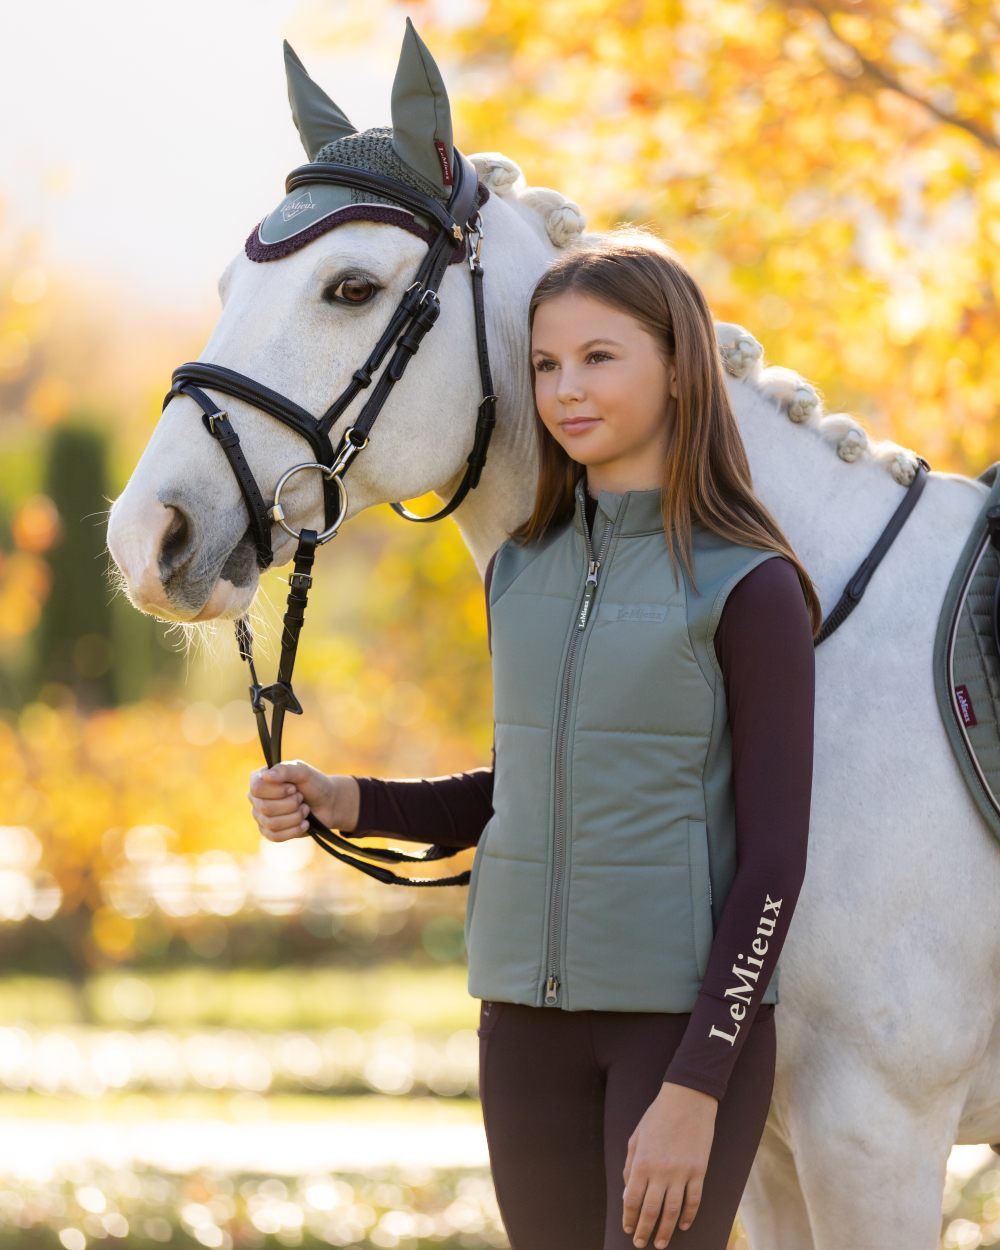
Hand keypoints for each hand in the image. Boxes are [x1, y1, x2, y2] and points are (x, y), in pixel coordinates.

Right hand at [247, 760, 358, 840]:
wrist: (328, 804)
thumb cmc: (314, 784)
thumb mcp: (303, 772)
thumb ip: (285, 769)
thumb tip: (266, 775)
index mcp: (260, 779)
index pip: (257, 788)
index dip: (278, 791)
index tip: (294, 788)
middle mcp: (256, 798)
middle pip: (265, 808)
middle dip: (291, 804)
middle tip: (301, 798)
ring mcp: (261, 816)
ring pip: (272, 823)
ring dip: (295, 816)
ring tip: (305, 809)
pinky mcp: (270, 832)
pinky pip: (276, 836)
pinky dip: (294, 830)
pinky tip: (304, 823)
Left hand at [622, 1080, 717, 1246]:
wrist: (687, 1099)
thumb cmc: (658, 1116)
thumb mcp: (636, 1137)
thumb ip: (630, 1166)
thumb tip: (628, 1191)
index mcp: (642, 1162)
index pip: (632, 1199)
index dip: (629, 1217)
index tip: (627, 1228)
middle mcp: (660, 1171)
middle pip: (651, 1211)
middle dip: (644, 1230)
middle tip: (640, 1244)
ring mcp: (681, 1172)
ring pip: (672, 1211)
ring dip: (666, 1231)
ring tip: (660, 1244)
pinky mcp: (699, 1171)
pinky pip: (694, 1200)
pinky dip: (688, 1216)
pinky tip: (682, 1225)